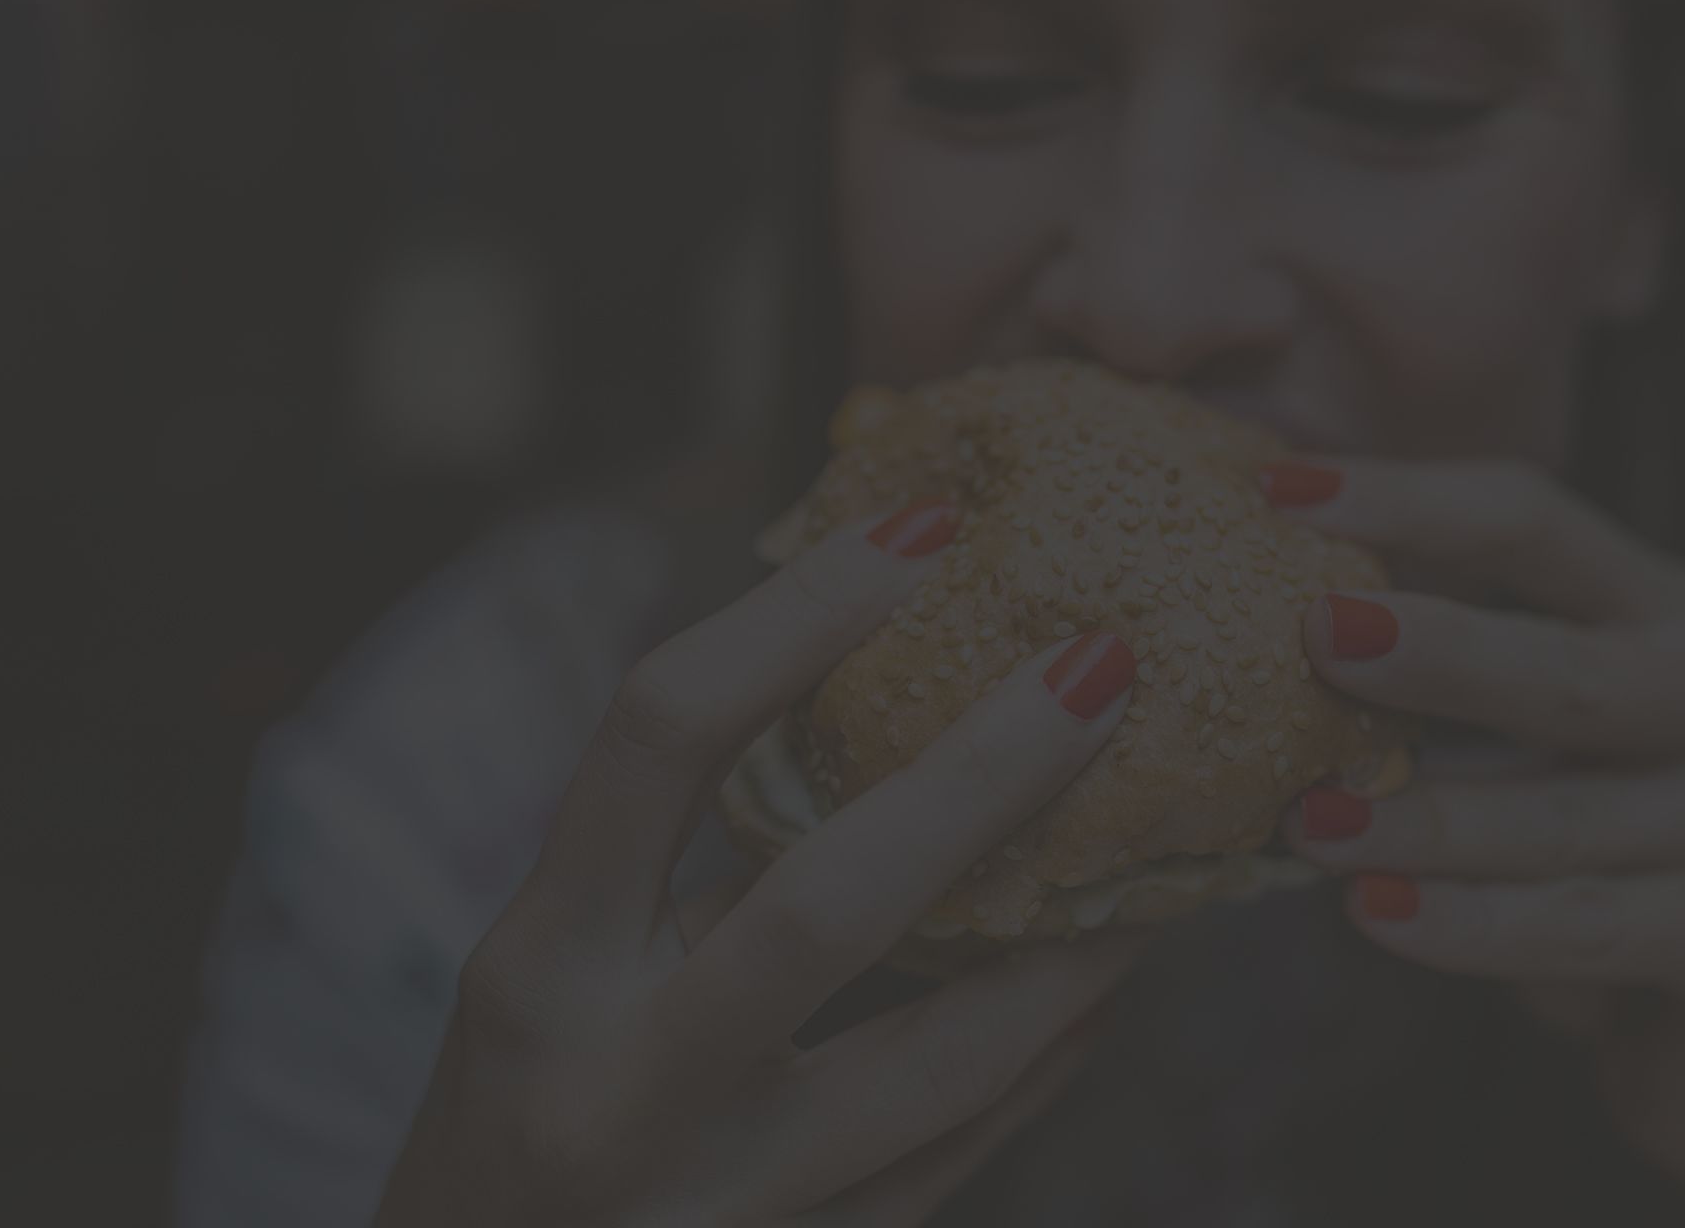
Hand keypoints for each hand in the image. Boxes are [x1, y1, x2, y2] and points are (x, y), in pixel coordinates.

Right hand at [376, 501, 1143, 1225]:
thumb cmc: (517, 1113)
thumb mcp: (552, 970)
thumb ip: (685, 852)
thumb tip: (876, 680)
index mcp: (540, 966)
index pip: (660, 738)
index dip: (798, 613)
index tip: (923, 525)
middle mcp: (620, 1085)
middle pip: (828, 904)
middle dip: (986, 775)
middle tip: (1105, 664)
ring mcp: (725, 1201)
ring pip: (946, 1061)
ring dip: (1076, 945)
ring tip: (1167, 851)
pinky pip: (965, 1153)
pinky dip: (1044, 1056)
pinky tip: (1100, 981)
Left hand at [1261, 458, 1684, 1180]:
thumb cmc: (1593, 873)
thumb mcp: (1528, 756)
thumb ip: (1443, 687)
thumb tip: (1258, 610)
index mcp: (1675, 611)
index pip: (1538, 524)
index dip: (1411, 499)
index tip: (1278, 486)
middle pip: (1568, 663)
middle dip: (1435, 649)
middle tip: (1313, 632)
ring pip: (1564, 817)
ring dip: (1423, 820)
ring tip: (1304, 824)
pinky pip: (1592, 926)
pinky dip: (1475, 927)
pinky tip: (1377, 917)